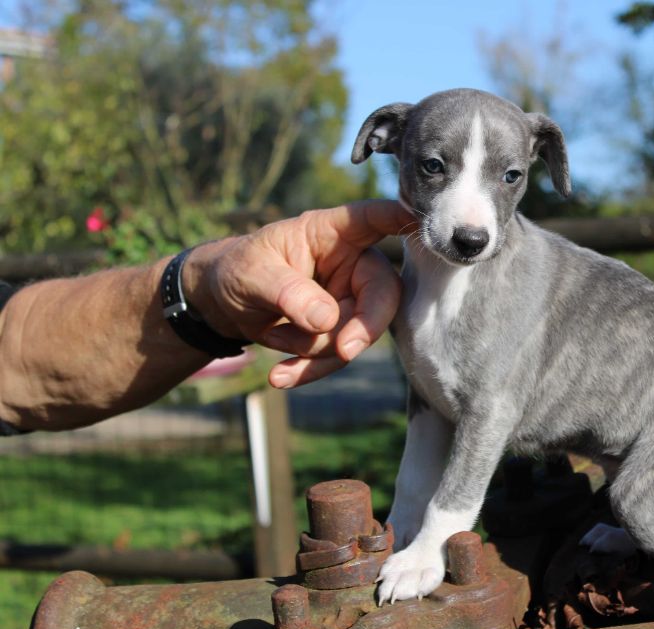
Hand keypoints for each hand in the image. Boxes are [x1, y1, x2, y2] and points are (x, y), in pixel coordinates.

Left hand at [185, 200, 415, 387]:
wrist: (223, 303)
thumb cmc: (238, 270)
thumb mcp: (252, 275)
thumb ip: (288, 292)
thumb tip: (327, 319)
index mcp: (331, 233)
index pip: (371, 219)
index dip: (400, 218)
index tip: (420, 222)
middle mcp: (351, 264)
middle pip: (383, 292)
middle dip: (366, 325)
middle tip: (344, 350)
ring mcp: (349, 299)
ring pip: (357, 333)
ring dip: (317, 350)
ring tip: (275, 346)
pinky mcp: (341, 330)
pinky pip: (338, 356)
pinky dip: (310, 369)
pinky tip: (280, 375)